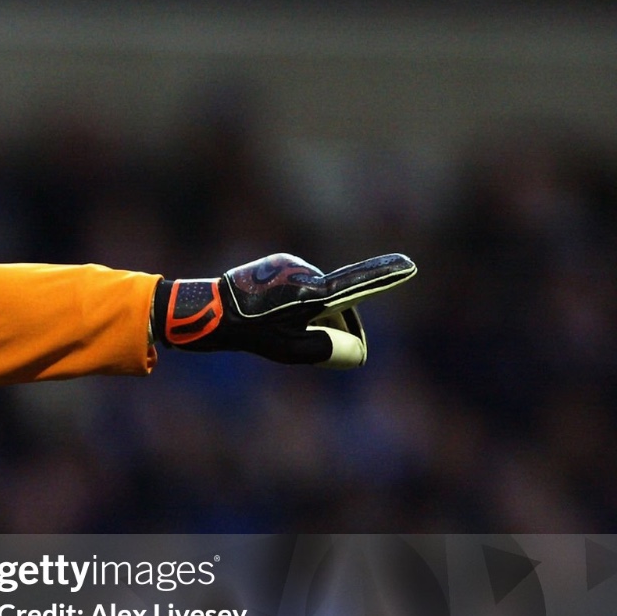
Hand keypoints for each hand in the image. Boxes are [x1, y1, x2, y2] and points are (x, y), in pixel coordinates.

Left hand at [153, 252, 415, 367]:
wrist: (206, 310)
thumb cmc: (248, 333)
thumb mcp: (290, 350)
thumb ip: (328, 349)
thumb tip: (356, 350)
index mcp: (310, 292)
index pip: (356, 286)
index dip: (384, 277)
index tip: (410, 265)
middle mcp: (304, 272)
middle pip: (339, 302)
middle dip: (336, 326)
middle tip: (317, 349)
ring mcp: (290, 266)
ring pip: (320, 296)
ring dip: (315, 316)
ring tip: (283, 332)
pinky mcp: (278, 265)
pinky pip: (301, 288)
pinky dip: (299, 305)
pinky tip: (274, 320)